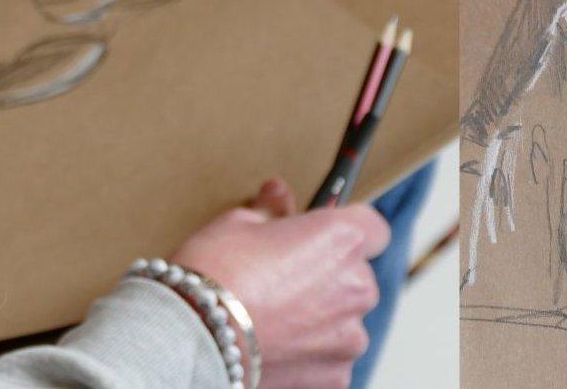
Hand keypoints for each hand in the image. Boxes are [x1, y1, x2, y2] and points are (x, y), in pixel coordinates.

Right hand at [172, 178, 389, 388]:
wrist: (192, 338)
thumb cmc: (213, 275)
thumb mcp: (237, 224)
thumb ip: (270, 210)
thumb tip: (278, 195)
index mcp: (341, 239)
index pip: (373, 228)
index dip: (348, 230)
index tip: (322, 235)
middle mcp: (356, 285)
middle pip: (357, 275)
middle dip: (329, 275)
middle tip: (284, 279)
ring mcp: (349, 336)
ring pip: (345, 320)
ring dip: (322, 317)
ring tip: (275, 320)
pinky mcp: (336, 375)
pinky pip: (332, 358)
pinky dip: (311, 354)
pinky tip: (276, 348)